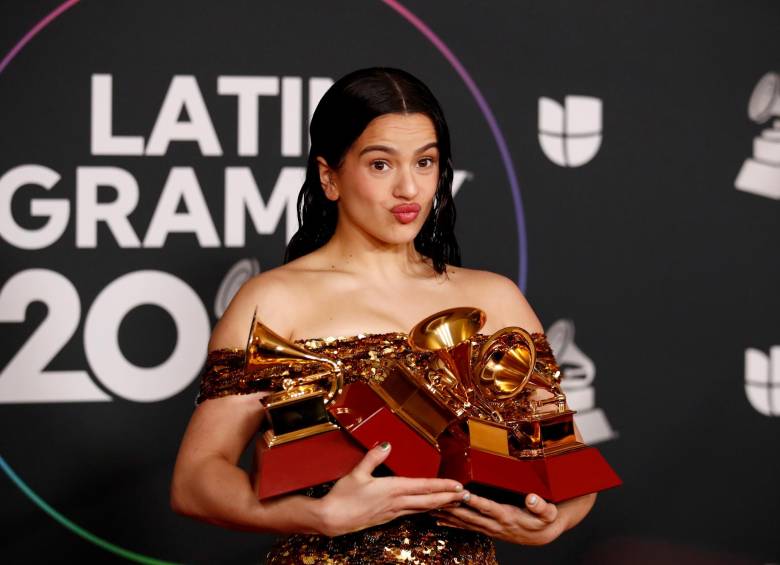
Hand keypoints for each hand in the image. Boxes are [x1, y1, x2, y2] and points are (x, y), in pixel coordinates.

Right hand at [317, 442, 468, 536]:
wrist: (332, 520)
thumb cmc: (343, 496)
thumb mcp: (357, 473)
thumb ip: (373, 457)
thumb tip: (386, 444)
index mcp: (392, 489)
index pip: (424, 487)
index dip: (443, 486)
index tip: (458, 485)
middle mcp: (397, 502)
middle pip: (429, 501)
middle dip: (449, 498)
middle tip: (466, 496)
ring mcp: (393, 512)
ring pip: (423, 509)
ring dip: (440, 505)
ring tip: (454, 502)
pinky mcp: (388, 517)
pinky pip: (413, 513)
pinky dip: (425, 509)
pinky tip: (429, 508)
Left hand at [432, 492, 564, 545]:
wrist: (542, 535)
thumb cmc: (544, 520)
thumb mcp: (548, 512)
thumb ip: (541, 505)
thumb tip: (533, 498)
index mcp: (508, 516)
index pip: (489, 507)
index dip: (476, 501)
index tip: (463, 494)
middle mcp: (495, 524)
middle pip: (470, 516)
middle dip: (453, 508)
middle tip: (437, 501)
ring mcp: (489, 528)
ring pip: (464, 522)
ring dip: (447, 516)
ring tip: (430, 510)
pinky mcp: (486, 529)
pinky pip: (465, 527)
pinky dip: (451, 524)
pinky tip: (439, 521)